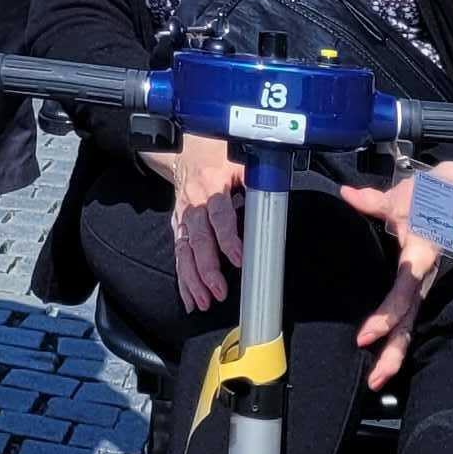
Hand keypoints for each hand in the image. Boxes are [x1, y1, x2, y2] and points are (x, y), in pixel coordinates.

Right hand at [155, 133, 245, 311]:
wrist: (187, 152)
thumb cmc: (220, 159)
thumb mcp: (240, 162)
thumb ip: (255, 182)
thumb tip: (275, 202)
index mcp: (212, 186)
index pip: (219, 215)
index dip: (228, 237)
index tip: (238, 257)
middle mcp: (194, 203)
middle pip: (198, 239)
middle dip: (207, 267)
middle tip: (219, 290)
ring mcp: (183, 217)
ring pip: (184, 251)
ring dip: (192, 279)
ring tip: (203, 301)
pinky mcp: (177, 227)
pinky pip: (178, 255)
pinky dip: (182, 279)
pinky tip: (190, 299)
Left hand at [338, 154, 452, 387]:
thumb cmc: (429, 196)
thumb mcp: (403, 196)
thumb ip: (374, 201)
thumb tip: (348, 195)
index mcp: (422, 254)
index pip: (404, 290)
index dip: (387, 314)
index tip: (365, 336)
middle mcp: (426, 276)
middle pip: (410, 320)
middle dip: (393, 351)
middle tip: (374, 379)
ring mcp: (425, 284)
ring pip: (412, 324)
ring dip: (395, 353)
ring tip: (377, 380)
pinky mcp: (421, 286)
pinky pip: (410, 315)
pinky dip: (397, 338)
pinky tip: (384, 361)